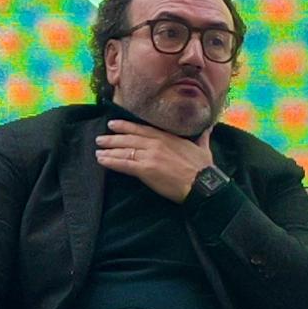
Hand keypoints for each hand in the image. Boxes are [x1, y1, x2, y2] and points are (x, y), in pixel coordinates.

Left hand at [94, 121, 213, 201]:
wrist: (202, 184)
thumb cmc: (204, 169)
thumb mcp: (204, 148)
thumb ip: (203, 137)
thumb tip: (209, 128)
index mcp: (168, 137)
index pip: (143, 129)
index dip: (127, 127)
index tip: (114, 124)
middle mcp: (156, 144)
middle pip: (130, 138)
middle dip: (113, 137)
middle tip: (100, 138)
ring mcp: (150, 156)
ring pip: (124, 150)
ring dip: (109, 150)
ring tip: (98, 150)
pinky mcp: (145, 169)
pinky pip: (124, 164)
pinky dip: (111, 161)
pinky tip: (102, 161)